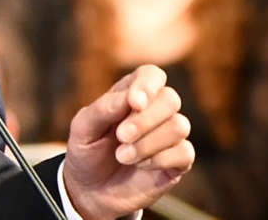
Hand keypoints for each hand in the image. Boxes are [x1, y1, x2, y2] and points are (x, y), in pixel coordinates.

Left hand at [62, 65, 193, 219]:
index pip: (151, 75)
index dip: (147, 85)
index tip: (134, 103)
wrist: (89, 191)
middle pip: (170, 99)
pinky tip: (141, 166)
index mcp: (130, 95)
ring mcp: (167, 136)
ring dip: (148, 143)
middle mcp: (153, 111)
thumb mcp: (82, 129)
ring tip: (123, 156)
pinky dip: (160, 159)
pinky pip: (185, 152)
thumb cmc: (86, 152)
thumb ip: (103, 109)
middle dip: (145, 119)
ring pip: (179, 126)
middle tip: (121, 136)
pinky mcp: (176, 162)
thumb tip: (130, 98)